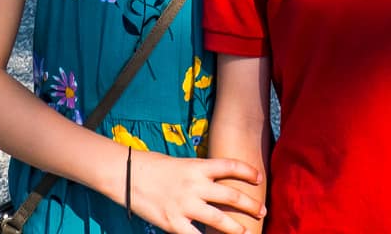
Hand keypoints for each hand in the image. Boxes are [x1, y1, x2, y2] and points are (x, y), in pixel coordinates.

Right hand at [125, 149, 265, 233]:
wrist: (128, 173)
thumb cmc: (154, 166)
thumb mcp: (181, 163)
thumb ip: (199, 173)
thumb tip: (214, 182)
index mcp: (198, 166)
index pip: (230, 166)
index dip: (248, 172)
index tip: (259, 178)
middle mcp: (196, 185)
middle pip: (231, 195)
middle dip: (250, 204)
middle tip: (262, 210)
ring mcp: (185, 205)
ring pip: (219, 219)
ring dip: (236, 227)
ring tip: (246, 231)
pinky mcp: (173, 223)